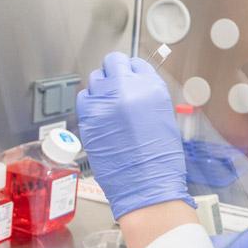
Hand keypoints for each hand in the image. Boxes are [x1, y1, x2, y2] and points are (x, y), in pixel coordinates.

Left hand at [76, 52, 192, 219]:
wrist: (147, 184)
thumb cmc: (160, 159)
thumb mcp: (164, 116)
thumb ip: (147, 95)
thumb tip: (135, 86)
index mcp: (152, 87)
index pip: (136, 63)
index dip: (132, 70)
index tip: (129, 77)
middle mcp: (128, 88)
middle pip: (113, 62)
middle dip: (115, 72)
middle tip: (116, 86)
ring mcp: (106, 101)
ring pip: (96, 78)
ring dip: (102, 88)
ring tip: (109, 106)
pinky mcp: (89, 116)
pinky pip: (84, 97)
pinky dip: (90, 103)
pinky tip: (99, 115)